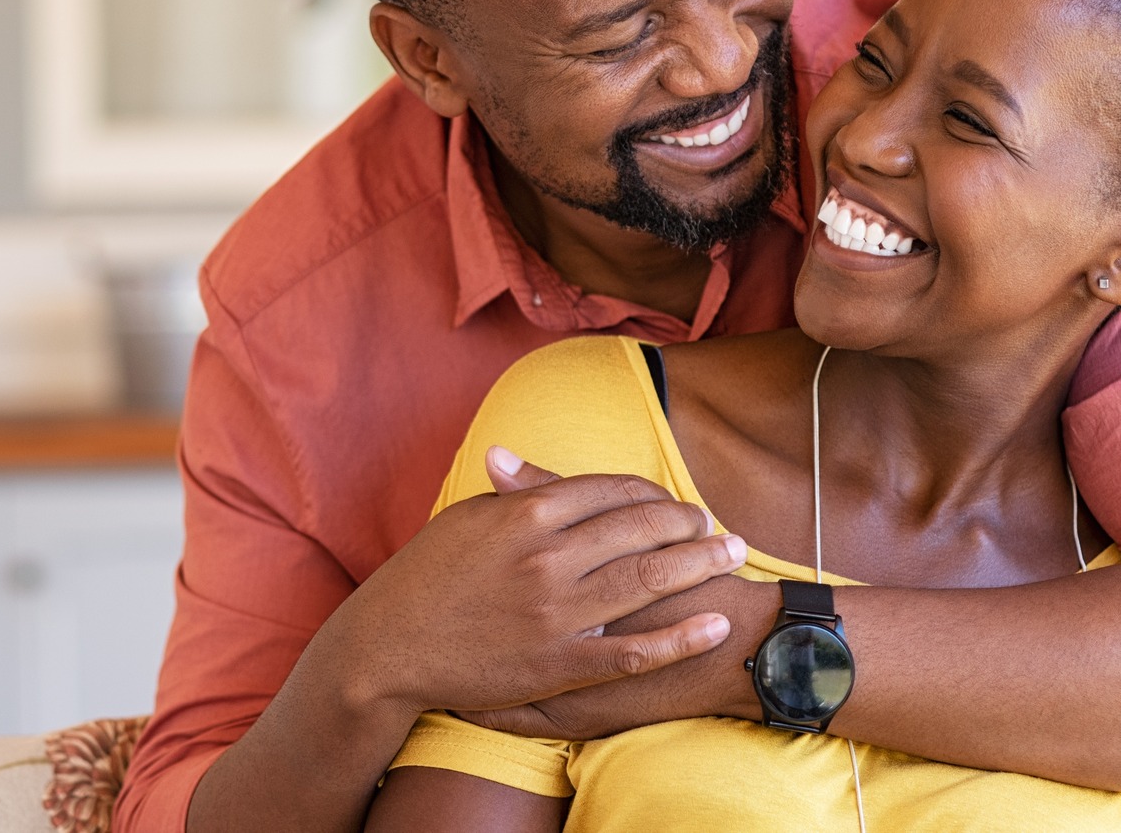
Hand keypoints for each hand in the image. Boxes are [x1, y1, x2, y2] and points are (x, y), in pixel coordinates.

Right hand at [336, 447, 748, 718]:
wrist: (388, 647)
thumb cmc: (424, 577)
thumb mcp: (465, 520)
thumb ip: (508, 493)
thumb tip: (517, 456)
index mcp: (527, 512)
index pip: (612, 489)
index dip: (652, 492)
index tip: (674, 500)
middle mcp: (549, 557)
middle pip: (641, 528)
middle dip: (689, 523)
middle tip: (719, 525)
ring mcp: (556, 613)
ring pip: (647, 580)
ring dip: (700, 564)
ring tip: (732, 555)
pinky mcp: (558, 664)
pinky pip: (633, 651)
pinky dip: (680, 637)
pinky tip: (713, 625)